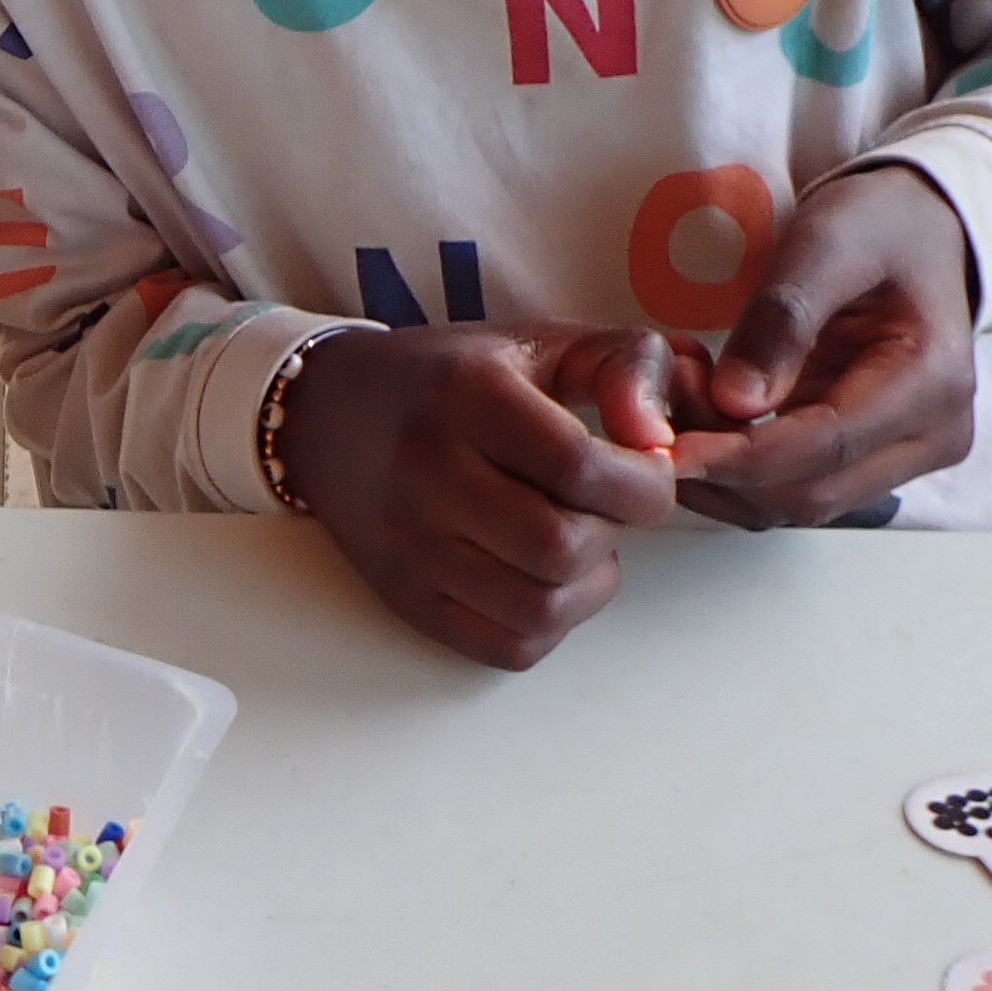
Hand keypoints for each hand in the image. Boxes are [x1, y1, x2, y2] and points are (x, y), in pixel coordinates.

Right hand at [279, 324, 691, 670]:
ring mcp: (410, 544)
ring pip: (540, 609)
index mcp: (468, 396)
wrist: (327, 413)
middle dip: (613, 532)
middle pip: (563, 547)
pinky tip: (543, 578)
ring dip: (586, 585)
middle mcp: (429, 472)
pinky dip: (547, 624)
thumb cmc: (452, 378)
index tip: (647, 471)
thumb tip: (663, 441)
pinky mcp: (404, 597)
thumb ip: (624, 367)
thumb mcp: (541, 343)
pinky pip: (505, 647)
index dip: (645, 484)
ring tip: (577, 541)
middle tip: (605, 505)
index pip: (582, 468)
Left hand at [666, 165, 977, 528]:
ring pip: (795, 501)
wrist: (921, 230)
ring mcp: (904, 456)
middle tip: (660, 396)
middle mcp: (932, 438)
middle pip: (809, 493)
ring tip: (678, 389)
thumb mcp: (828, 241)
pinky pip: (793, 483)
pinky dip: (737, 461)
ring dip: (722, 468)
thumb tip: (735, 403)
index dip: (739, 458)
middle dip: (721, 463)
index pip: (825, 448)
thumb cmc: (879, 224)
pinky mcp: (871, 459)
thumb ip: (784, 317)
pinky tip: (703, 404)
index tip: (664, 448)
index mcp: (933, 383)